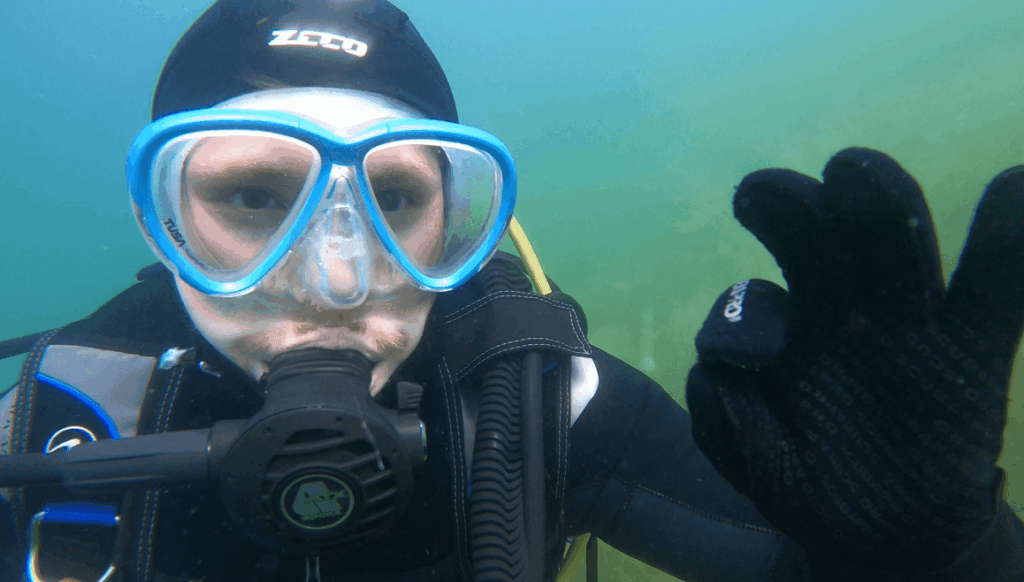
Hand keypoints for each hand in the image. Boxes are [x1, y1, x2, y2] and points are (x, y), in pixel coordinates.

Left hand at [685, 148, 1023, 571]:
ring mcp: (916, 323)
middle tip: (786, 185)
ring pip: (902, 244)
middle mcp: (853, 306)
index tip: (749, 199)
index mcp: (797, 321)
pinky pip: (1000, 286)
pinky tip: (1015, 184)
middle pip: (835, 235)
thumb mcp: (761, 465)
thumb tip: (718, 371)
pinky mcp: (978, 349)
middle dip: (809, 200)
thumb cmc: (815, 483)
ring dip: (884, 202)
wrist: (889, 537)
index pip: (781, 265)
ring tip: (856, 173)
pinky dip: (1012, 233)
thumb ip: (731, 422)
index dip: (769, 220)